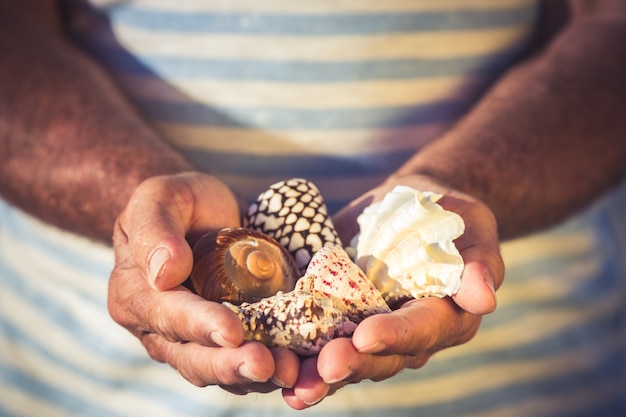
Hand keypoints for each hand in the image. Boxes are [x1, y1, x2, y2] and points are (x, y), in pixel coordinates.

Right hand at [108, 172, 300, 393]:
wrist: (203, 213)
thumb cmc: (178, 202)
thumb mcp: (159, 197)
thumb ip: (154, 228)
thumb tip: (164, 273)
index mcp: (137, 297)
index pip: (168, 316)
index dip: (200, 326)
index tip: (231, 332)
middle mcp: (161, 330)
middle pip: (193, 358)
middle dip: (230, 365)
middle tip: (265, 365)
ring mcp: (195, 341)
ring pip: (222, 370)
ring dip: (255, 376)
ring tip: (288, 371)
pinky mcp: (227, 342)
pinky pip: (246, 362)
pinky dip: (273, 368)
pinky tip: (300, 367)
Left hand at [282, 174, 503, 407]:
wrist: (414, 209)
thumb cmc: (451, 217)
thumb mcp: (473, 227)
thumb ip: (481, 261)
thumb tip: (484, 298)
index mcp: (445, 317)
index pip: (421, 330)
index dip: (395, 335)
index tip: (366, 336)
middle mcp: (408, 334)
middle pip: (381, 358)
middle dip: (352, 364)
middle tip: (324, 367)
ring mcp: (372, 330)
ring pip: (348, 360)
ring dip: (320, 375)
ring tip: (294, 385)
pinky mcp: (342, 319)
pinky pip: (321, 342)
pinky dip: (299, 357)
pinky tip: (274, 367)